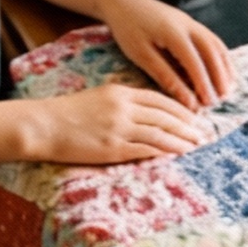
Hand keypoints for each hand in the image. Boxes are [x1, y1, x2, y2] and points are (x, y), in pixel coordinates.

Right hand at [22, 84, 209, 165]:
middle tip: (204, 133)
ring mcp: (119, 128)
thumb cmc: (67, 113)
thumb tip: (146, 113)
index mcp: (121, 92)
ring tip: (196, 145)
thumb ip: (123, 102)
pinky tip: (176, 155)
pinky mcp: (113, 148)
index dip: (181, 109)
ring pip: (161, 133)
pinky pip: (146, 149)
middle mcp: (124, 108)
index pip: (160, 99)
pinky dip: (165, 152)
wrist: (43, 125)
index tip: (195, 116)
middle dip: (188, 125)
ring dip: (182, 140)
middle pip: (166, 115)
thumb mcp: (99, 97)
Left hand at [102, 0, 234, 109]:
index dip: (203, 84)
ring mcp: (191, 22)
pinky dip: (220, 57)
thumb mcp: (141, 55)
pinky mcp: (190, 22)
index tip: (207, 104)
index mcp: (173, 33)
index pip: (195, 62)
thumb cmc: (127, 28)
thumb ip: (165, 76)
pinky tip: (221, 70)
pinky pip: (212, 40)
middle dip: (220, 78)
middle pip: (213, 53)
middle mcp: (188, 25)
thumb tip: (186, 99)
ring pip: (217, 45)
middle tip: (222, 100)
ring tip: (228, 88)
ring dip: (225, 67)